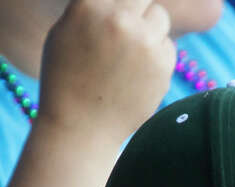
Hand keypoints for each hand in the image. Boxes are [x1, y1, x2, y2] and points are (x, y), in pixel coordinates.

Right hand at [38, 0, 175, 143]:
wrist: (81, 126)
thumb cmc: (67, 78)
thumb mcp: (65, 32)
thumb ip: (93, 8)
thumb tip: (120, 0)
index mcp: (89, 6)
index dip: (124, 3)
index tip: (124, 13)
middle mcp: (119, 19)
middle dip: (138, 9)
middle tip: (128, 29)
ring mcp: (144, 42)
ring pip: (160, 17)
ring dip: (150, 28)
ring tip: (130, 52)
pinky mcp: (163, 64)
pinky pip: (168, 46)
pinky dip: (158, 54)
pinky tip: (137, 73)